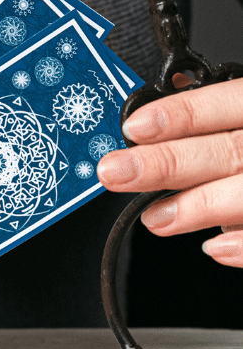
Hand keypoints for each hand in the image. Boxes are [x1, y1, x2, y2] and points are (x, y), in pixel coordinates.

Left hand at [95, 79, 242, 267]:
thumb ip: (220, 115)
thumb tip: (157, 118)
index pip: (230, 101)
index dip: (183, 113)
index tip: (134, 127)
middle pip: (232, 151)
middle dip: (167, 163)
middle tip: (117, 173)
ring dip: (199, 207)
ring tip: (154, 217)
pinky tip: (213, 248)